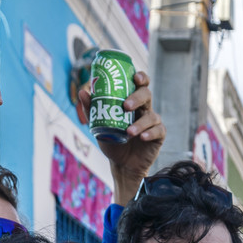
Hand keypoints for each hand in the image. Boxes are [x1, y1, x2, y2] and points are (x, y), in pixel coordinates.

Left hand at [76, 70, 164, 196]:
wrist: (121, 164)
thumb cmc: (112, 140)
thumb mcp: (99, 125)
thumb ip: (92, 109)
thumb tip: (83, 91)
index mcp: (132, 102)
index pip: (139, 84)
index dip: (140, 77)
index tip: (135, 77)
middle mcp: (144, 109)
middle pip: (147, 94)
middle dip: (137, 97)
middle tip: (126, 106)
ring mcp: (152, 122)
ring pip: (151, 116)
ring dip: (140, 123)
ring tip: (129, 132)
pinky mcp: (158, 136)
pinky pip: (158, 131)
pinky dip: (150, 133)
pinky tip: (142, 137)